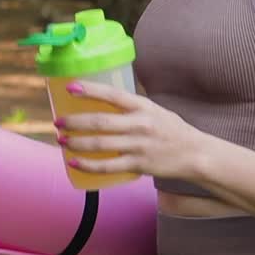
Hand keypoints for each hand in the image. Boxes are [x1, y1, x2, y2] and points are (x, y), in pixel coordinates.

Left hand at [56, 79, 208, 180]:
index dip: (90, 90)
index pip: (113, 95)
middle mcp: (140, 124)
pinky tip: (74, 162)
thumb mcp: (153, 109)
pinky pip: (108, 166)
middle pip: (100, 122)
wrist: (195, 154)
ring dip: (76, 143)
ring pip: (100, 144)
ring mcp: (139, 146)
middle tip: (58, 122)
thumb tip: (100, 96)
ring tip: (61, 140)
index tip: (70, 87)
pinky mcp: (139, 165)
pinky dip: (88, 165)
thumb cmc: (171, 129)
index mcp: (143, 106)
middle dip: (74, 122)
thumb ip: (130, 105)